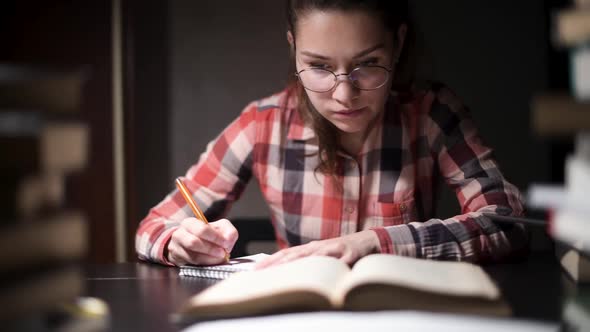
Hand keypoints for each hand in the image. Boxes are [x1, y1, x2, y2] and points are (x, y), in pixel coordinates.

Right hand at [166, 218, 237, 265]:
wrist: (191, 244)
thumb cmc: (206, 235)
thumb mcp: (220, 227)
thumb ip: (228, 231)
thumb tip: (229, 240)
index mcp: (189, 223)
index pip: (201, 229)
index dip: (215, 237)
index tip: (226, 243)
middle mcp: (179, 235)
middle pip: (193, 243)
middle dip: (211, 249)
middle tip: (223, 252)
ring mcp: (177, 249)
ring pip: (193, 256)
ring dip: (210, 259)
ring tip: (220, 258)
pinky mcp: (178, 261)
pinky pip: (193, 265)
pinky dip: (206, 264)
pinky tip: (213, 261)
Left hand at [256, 230, 379, 268]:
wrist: (366, 240)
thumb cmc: (341, 250)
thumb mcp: (321, 256)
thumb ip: (306, 262)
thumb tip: (286, 273)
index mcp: (310, 248)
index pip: (286, 254)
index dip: (270, 261)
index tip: (255, 270)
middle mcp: (318, 247)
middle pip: (294, 254)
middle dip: (276, 263)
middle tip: (260, 272)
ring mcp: (334, 249)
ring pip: (314, 256)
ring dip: (299, 263)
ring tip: (283, 270)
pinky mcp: (350, 254)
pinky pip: (340, 262)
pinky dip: (333, 267)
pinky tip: (326, 273)